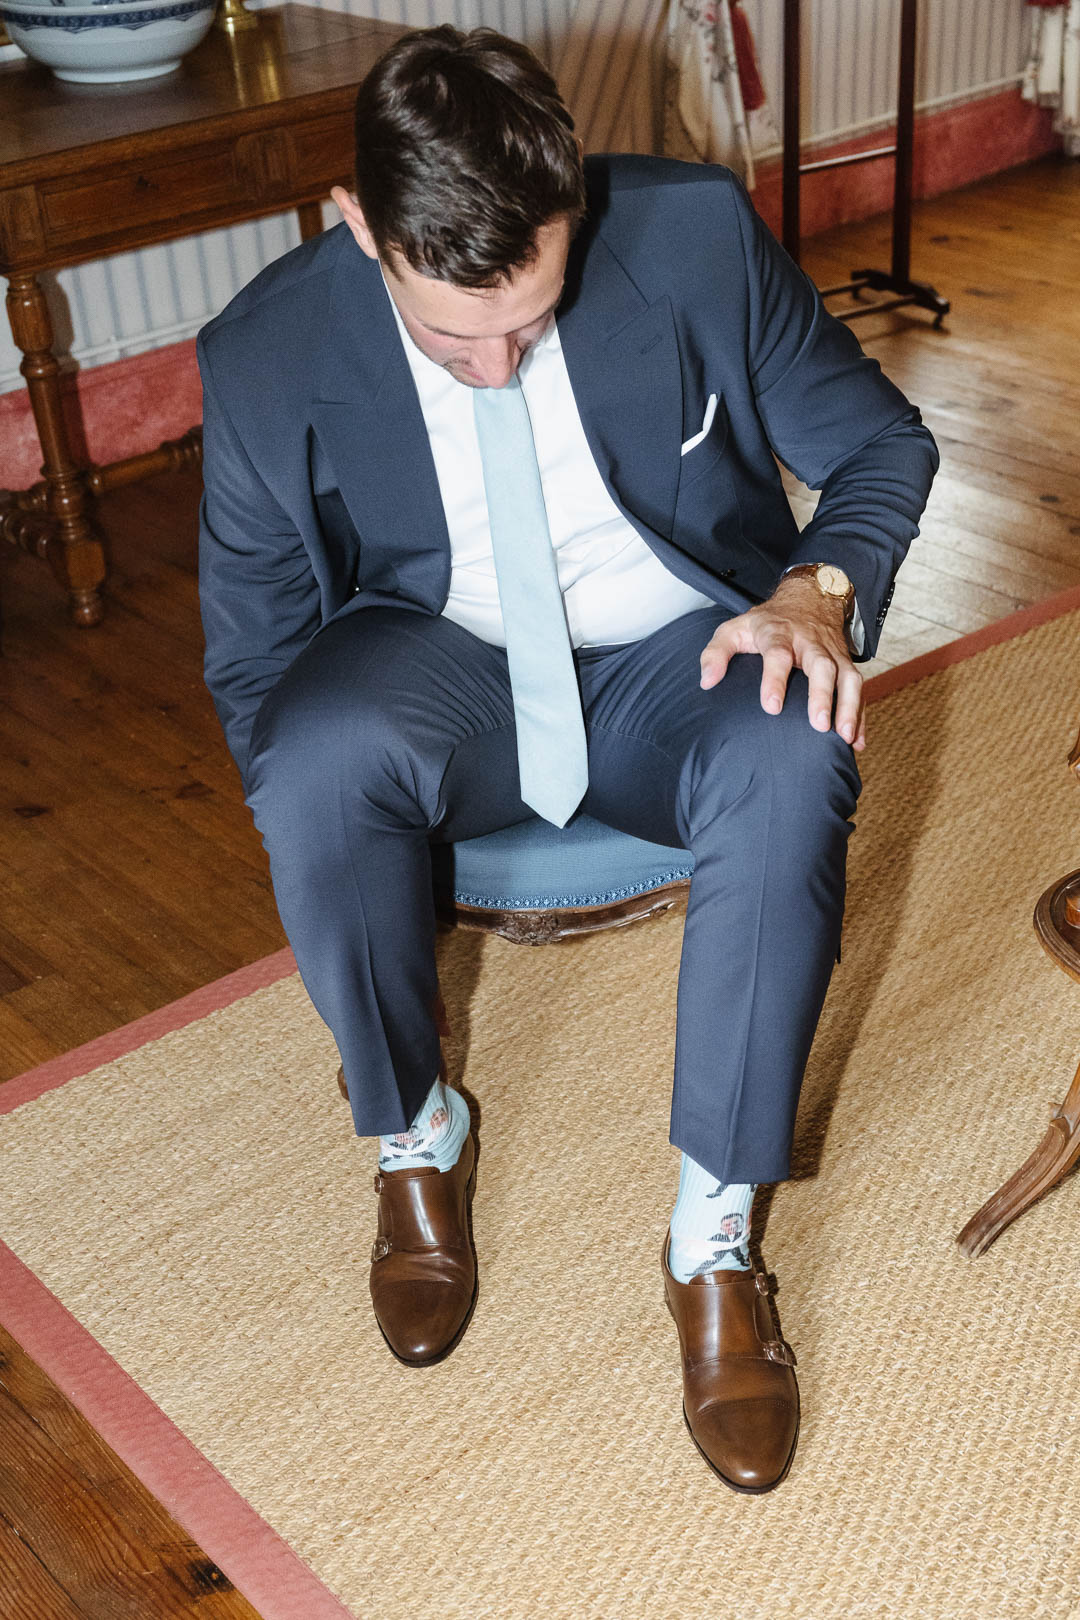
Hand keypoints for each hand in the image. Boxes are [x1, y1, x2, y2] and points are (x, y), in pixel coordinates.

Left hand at [699, 576, 865, 749]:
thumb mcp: (735, 629)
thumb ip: (716, 653)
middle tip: (818, 725)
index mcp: (779, 634)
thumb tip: (707, 681)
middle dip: (822, 695)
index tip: (772, 707)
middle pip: (821, 666)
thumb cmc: (767, 623)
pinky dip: (860, 714)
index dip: (775, 680)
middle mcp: (810, 643)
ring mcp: (832, 653)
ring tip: (844, 736)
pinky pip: (858, 689)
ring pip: (848, 677)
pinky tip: (857, 741)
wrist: (808, 599)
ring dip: (849, 706)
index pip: (778, 654)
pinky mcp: (846, 664)